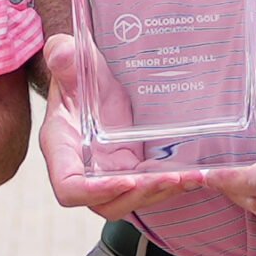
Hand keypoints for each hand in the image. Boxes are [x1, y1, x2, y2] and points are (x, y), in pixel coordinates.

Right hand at [34, 33, 210, 220]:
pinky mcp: (130, 170)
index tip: (127, 179)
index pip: (69, 187)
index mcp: (62, 148)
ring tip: (190, 178)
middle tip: (171, 178)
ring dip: (161, 193)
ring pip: (131, 200)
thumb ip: (64, 58)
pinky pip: (148, 187)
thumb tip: (60, 52)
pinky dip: (170, 184)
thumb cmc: (77, 75)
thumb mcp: (73, 63)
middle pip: (106, 203)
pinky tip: (195, 175)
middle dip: (140, 194)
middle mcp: (84, 169)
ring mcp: (108, 173)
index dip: (94, 192)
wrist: (91, 82)